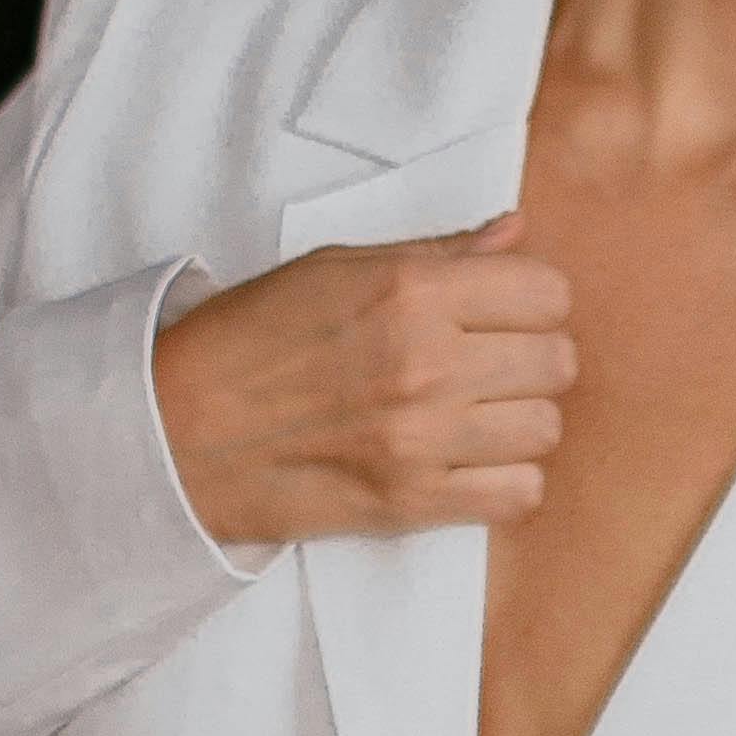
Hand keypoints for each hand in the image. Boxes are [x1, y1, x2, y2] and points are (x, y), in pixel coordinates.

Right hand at [154, 215, 573, 550]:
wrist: (177, 432)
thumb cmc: (248, 340)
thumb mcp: (334, 266)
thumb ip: (435, 252)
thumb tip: (513, 233)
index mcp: (410, 292)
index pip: (548, 291)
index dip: (531, 298)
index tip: (502, 310)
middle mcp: (427, 363)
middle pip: (558, 361)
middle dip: (532, 357)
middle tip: (488, 363)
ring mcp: (423, 438)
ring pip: (547, 428)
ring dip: (520, 419)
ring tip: (474, 413)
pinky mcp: (413, 502)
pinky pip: (520, 493)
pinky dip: (507, 479)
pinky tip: (468, 461)